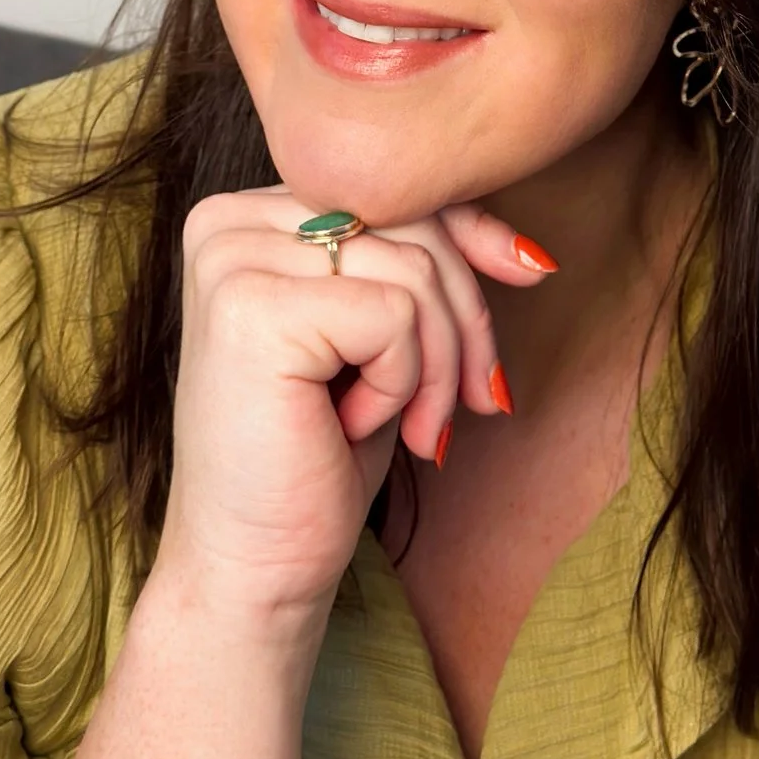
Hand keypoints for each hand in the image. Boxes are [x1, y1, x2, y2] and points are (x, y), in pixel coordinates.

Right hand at [157, 189, 550, 634]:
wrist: (255, 569)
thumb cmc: (317, 458)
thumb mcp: (383, 341)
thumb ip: (424, 270)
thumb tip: (533, 253)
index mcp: (247, 215)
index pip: (393, 188)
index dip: (471, 237)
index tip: (533, 274)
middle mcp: (226, 222)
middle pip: (410, 220)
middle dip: (465, 318)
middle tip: (471, 403)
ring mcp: (231, 262)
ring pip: (414, 270)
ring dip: (438, 366)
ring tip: (408, 425)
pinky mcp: (250, 309)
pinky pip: (394, 314)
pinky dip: (402, 383)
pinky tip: (354, 425)